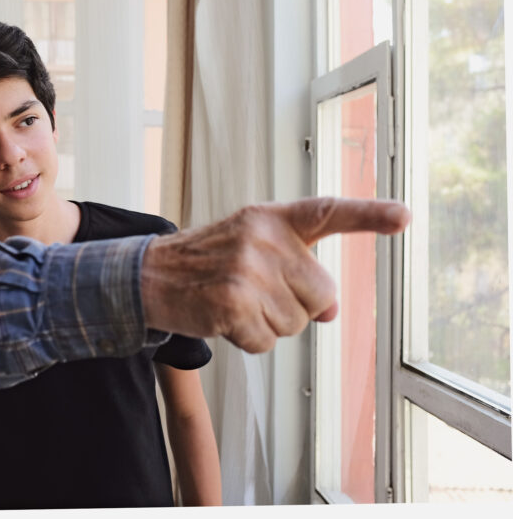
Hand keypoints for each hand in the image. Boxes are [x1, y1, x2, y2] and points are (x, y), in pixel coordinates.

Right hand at [140, 197, 409, 352]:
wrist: (148, 275)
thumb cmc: (205, 263)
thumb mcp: (252, 251)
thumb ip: (298, 270)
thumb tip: (330, 311)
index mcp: (271, 217)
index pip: (327, 211)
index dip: (370, 215)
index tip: (405, 217)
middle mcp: (262, 238)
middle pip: (322, 295)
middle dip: (295, 305)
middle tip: (253, 292)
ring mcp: (247, 270)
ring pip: (295, 323)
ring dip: (267, 324)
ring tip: (233, 302)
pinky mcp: (232, 303)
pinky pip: (267, 342)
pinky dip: (247, 340)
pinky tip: (222, 318)